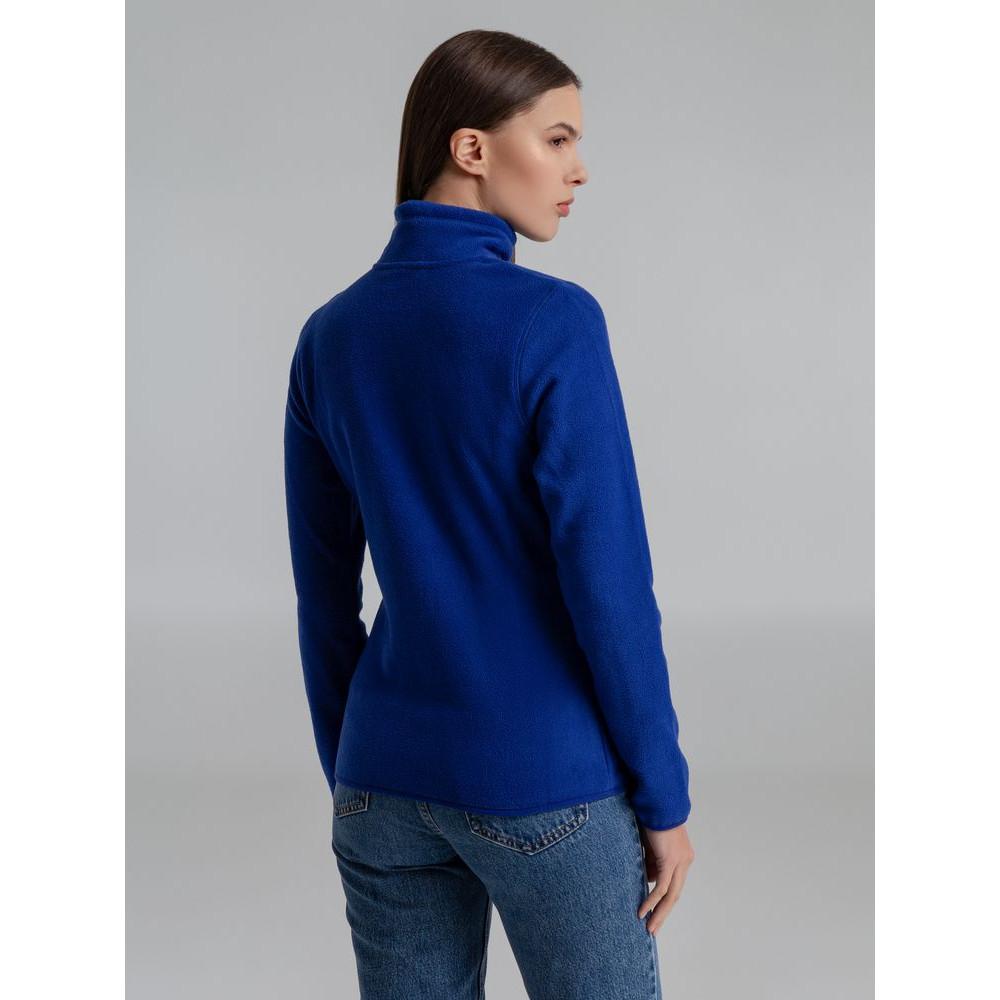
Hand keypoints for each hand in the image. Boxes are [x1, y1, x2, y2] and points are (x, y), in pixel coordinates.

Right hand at [637, 821, 694, 935]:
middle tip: (654, 929)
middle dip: (664, 913)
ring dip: (658, 912)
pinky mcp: (670, 861)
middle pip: (676, 894)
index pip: (674, 883)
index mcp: (682, 856)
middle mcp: (685, 861)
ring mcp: (680, 861)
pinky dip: (652, 900)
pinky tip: (643, 911)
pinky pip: (661, 887)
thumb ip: (652, 859)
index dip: (664, 898)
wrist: (658, 802)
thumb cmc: (652, 817)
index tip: (653, 910)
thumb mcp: (651, 843)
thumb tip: (647, 876)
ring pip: (671, 895)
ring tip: (649, 926)